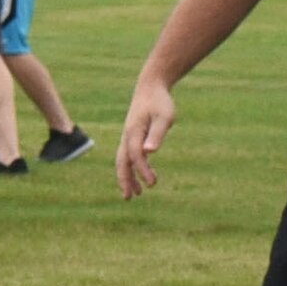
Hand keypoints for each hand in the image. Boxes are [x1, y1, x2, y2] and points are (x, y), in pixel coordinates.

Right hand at [116, 81, 176, 199]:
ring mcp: (128, 136)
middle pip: (122, 162)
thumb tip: (150, 152)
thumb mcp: (164, 117)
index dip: (143, 171)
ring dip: (127, 177)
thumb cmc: (160, 102)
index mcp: (133, 132)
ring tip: (134, 194)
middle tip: (129, 198)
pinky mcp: (132, 136)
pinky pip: (128, 156)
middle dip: (124, 180)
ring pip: (123, 160)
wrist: (150, 87)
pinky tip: (140, 176)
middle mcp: (127, 136)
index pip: (136, 156)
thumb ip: (157, 134)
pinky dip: (132, 167)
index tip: (153, 184)